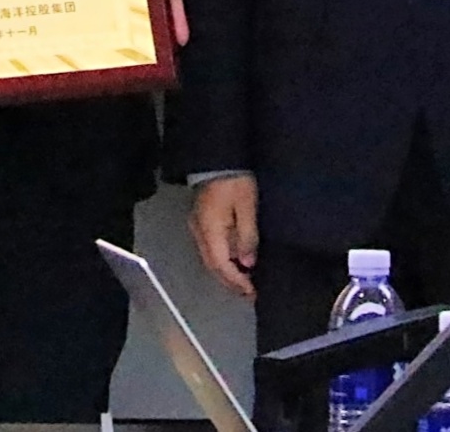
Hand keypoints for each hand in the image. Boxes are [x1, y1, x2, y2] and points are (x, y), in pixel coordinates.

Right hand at [190, 174, 259, 298]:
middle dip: (230, 281)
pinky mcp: (201, 219)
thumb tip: (247, 262)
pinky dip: (222, 259)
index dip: (236, 281)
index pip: (221, 265)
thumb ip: (247, 236)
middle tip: (248, 292)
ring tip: (244, 280)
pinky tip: (235, 259)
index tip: (251, 292)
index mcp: (210, 231)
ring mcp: (198, 226)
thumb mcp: (247, 206)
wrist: (217, 157)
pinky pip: (210, 247)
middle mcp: (200, 232)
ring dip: (226, 272)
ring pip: (210, 258)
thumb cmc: (234, 181)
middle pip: (213, 266)